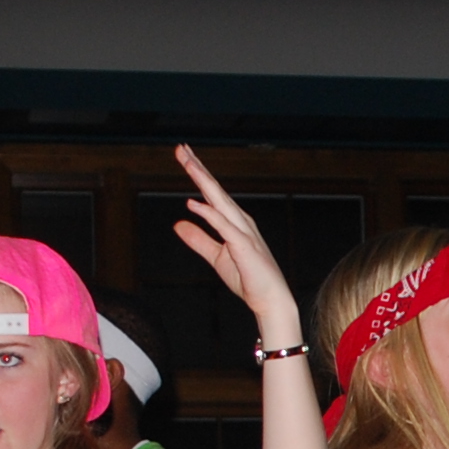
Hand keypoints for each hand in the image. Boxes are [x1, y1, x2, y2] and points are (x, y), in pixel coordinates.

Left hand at [168, 146, 295, 347]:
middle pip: (215, 190)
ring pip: (220, 201)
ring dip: (203, 182)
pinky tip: (194, 203)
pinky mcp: (244, 246)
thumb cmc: (248, 278)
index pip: (212, 193)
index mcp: (234, 221)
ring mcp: (243, 232)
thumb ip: (199, 239)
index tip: (184, 155)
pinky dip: (209, 214)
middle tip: (181, 148)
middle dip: (198, 168)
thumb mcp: (216, 257)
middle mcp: (240, 221)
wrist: (270, 299)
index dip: (198, 173)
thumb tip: (179, 224)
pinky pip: (224, 227)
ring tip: (188, 164)